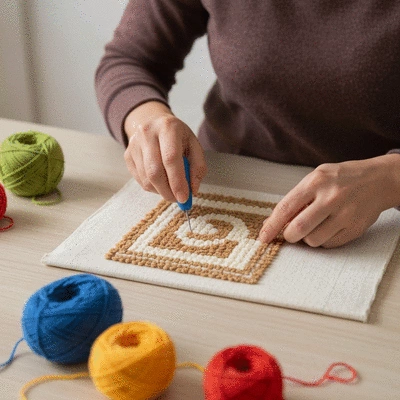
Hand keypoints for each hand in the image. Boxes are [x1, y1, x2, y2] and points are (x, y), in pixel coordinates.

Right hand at [124, 101, 206, 202]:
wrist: (153, 122)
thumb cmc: (177, 137)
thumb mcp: (194, 145)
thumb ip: (198, 167)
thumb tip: (192, 191)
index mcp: (168, 128)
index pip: (171, 158)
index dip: (177, 181)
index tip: (184, 198)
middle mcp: (147, 133)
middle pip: (155, 171)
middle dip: (167, 191)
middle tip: (178, 200)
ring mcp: (134, 144)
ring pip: (146, 178)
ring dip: (160, 191)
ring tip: (171, 189)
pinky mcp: (127, 155)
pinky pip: (139, 179)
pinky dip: (152, 187)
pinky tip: (160, 182)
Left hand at [258, 155, 399, 247]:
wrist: (378, 179)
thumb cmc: (341, 178)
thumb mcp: (316, 178)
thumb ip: (296, 198)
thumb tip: (273, 223)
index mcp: (316, 182)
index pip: (286, 208)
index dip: (271, 226)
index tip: (263, 237)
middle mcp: (331, 197)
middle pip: (298, 229)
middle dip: (289, 235)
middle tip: (290, 232)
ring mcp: (345, 214)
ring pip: (313, 240)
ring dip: (307, 239)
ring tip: (314, 226)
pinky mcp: (355, 228)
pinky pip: (329, 245)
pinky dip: (322, 241)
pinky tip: (328, 227)